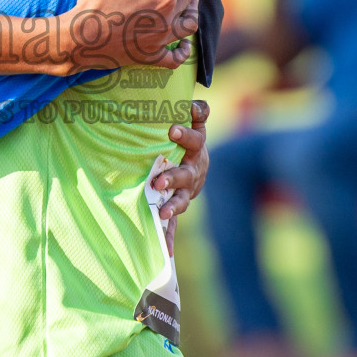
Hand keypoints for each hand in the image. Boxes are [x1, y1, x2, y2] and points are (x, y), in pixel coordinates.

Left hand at [151, 99, 209, 253]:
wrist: (197, 166)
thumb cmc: (189, 141)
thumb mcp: (196, 124)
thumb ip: (197, 113)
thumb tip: (194, 105)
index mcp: (196, 149)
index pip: (194, 140)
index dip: (185, 134)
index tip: (170, 129)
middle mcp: (193, 171)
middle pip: (186, 175)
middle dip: (173, 178)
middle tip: (159, 180)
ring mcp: (187, 191)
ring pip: (181, 200)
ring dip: (173, 207)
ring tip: (163, 213)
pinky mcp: (178, 206)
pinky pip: (174, 223)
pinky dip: (169, 237)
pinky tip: (165, 252)